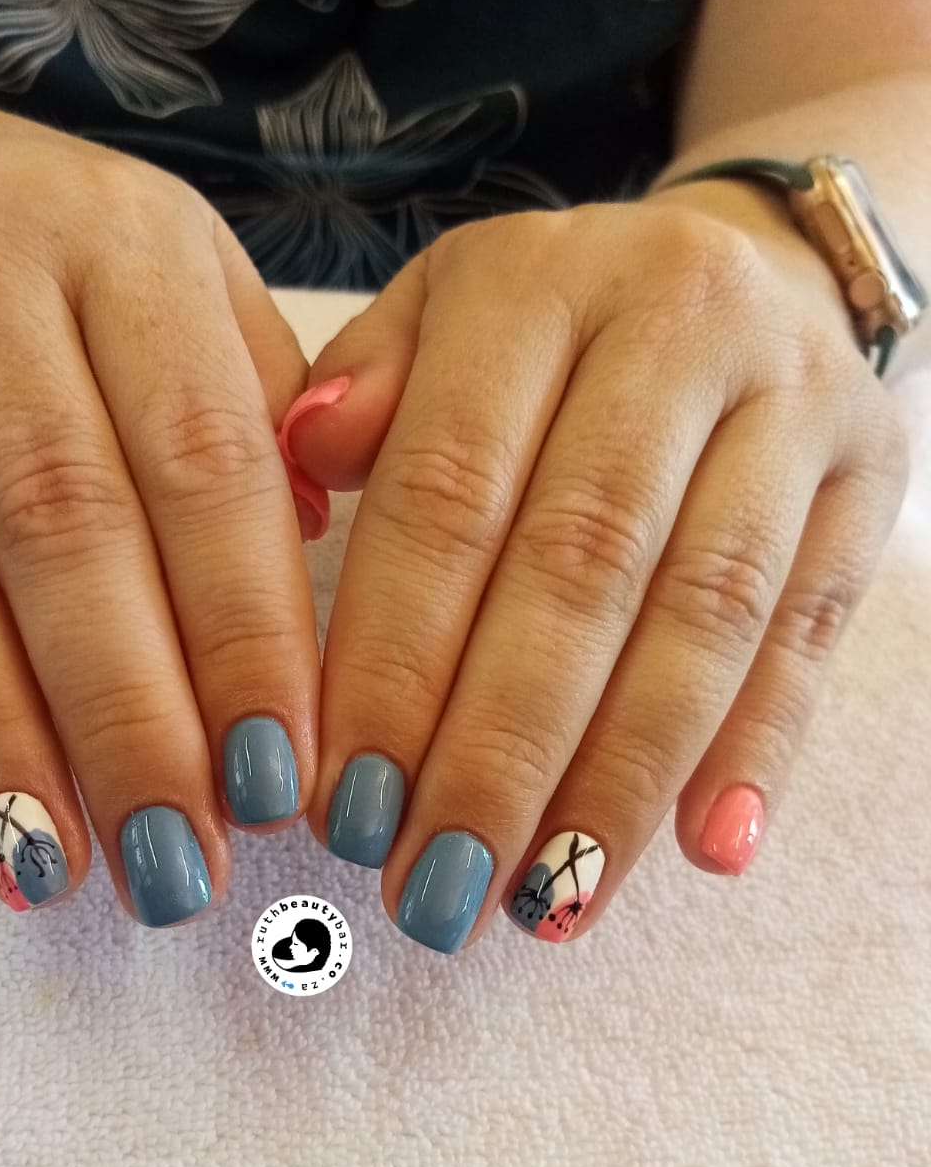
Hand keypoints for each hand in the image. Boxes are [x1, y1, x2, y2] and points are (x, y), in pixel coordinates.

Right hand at [0, 34, 318, 922]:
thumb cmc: (48, 248)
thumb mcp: (178, 274)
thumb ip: (254, 409)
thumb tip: (323, 576)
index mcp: (121, 242)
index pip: (200, 458)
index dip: (243, 630)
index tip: (279, 776)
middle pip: (55, 519)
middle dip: (121, 712)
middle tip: (171, 863)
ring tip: (42, 867)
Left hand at [283, 182, 909, 951]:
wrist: (749, 265)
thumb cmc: (555, 327)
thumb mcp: (442, 316)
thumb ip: (366, 386)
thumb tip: (300, 461)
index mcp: (536, 284)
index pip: (448, 492)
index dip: (394, 659)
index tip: (343, 800)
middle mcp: (676, 327)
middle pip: (578, 566)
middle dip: (499, 747)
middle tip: (434, 883)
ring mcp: (793, 402)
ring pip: (704, 614)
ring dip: (619, 778)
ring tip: (546, 901)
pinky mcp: (868, 479)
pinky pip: (812, 629)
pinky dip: (760, 749)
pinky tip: (705, 853)